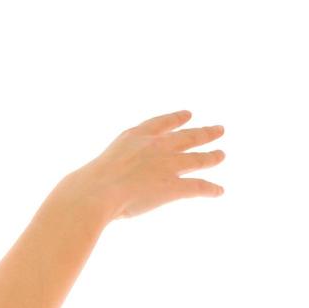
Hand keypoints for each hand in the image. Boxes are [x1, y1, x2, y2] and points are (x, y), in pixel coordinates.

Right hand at [58, 109, 225, 221]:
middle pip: (187, 137)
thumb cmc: (87, 183)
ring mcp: (167, 165)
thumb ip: (111, 169)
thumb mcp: (99, 166)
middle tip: (219, 129)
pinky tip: (219, 191)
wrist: (95, 192)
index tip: (188, 114)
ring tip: (221, 155)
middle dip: (204, 133)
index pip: (161, 123)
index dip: (177, 118)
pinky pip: (198, 187)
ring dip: (211, 157)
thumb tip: (101, 181)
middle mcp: (155, 147)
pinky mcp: (174, 186)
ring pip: (197, 159)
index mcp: (135, 137)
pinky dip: (210, 189)